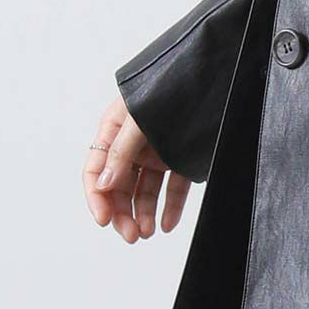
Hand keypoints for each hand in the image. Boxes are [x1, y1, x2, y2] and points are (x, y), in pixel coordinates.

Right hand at [83, 92, 191, 241]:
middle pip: (119, 185)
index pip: (96, 170)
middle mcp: (133, 143)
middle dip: (122, 212)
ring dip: (143, 213)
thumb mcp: (139, 118)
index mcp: (115, 129)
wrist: (213, 73)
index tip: (104, 220)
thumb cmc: (171, 85)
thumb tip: (103, 185)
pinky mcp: (181, 157)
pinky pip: (173, 186)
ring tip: (147, 232)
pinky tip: (168, 224)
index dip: (97, 197)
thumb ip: (121, 150)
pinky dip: (170, 206)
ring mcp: (157, 151)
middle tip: (131, 235)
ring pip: (144, 189)